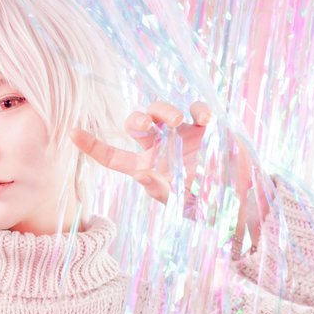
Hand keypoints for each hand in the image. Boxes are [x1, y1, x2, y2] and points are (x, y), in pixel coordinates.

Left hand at [69, 101, 212, 203]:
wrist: (241, 202)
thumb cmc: (203, 205)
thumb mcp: (179, 205)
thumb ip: (160, 191)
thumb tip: (142, 173)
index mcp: (146, 167)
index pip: (113, 156)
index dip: (93, 146)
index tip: (72, 133)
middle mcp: (160, 147)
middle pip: (136, 124)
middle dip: (137, 119)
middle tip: (146, 125)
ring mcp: (182, 134)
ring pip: (161, 110)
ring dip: (164, 110)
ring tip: (176, 121)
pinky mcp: (207, 128)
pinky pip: (197, 109)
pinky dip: (198, 109)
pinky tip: (205, 120)